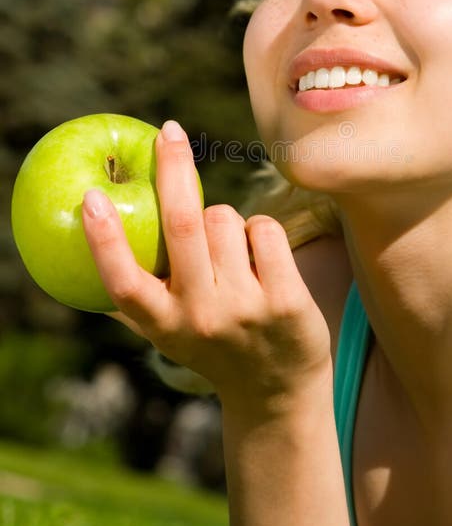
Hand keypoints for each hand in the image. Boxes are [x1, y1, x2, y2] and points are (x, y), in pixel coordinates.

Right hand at [82, 120, 331, 417]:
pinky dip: (258, 231)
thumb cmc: (213, 347)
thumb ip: (137, 297)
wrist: (276, 393)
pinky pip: (263, 230)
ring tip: (231, 253)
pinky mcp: (286, 301)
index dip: (105, 239)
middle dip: (174, 168)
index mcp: (162, 324)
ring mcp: (244, 309)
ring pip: (226, 219)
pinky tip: (260, 259)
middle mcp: (199, 316)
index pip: (124, 282)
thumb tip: (97, 243)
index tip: (92, 197)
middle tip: (170, 132)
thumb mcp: (169, 332)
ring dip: (225, 220)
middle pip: (182, 226)